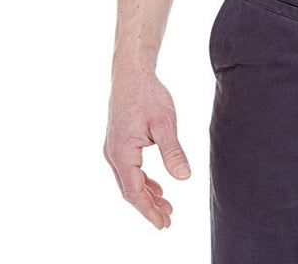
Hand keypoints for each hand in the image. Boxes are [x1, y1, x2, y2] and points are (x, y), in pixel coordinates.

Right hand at [104, 70, 190, 228]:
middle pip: (130, 190)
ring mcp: (114, 148)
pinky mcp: (119, 142)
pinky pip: (129, 169)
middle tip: (168, 221)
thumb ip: (173, 151)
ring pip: (129, 181)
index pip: (134, 192)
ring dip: (147, 194)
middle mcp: (113, 154)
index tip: (163, 224)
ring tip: (167, 207)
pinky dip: (143, 181)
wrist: (131, 73)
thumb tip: (184, 178)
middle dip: (149, 206)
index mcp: (122, 152)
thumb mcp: (165, 123)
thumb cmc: (148, 94)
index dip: (149, 210)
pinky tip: (157, 186)